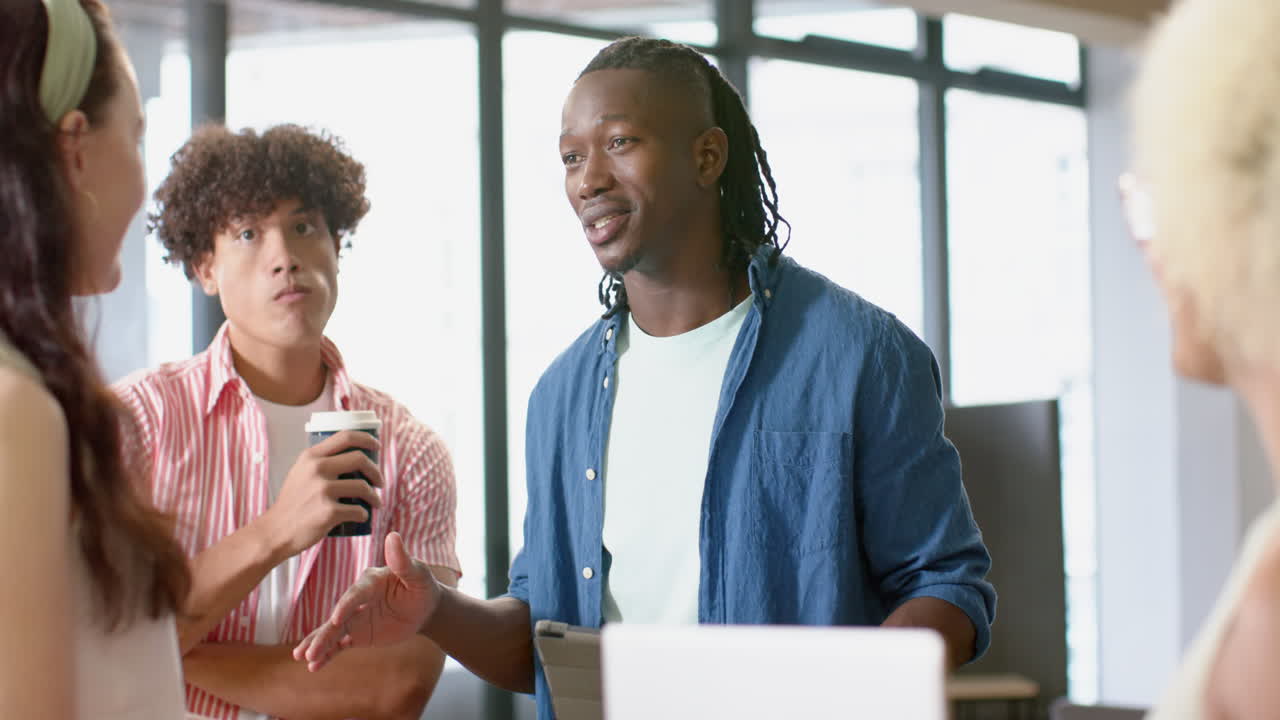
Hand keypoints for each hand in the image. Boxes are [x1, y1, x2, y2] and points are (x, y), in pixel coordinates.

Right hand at [258, 430, 383, 559]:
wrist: (275, 531)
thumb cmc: (292, 504)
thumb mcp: (300, 473)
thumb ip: (320, 462)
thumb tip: (353, 456)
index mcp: (311, 457)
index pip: (346, 436)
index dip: (367, 439)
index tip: (377, 447)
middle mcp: (317, 469)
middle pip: (360, 459)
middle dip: (376, 471)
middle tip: (380, 482)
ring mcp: (322, 490)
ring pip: (363, 487)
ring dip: (375, 496)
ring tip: (376, 503)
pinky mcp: (328, 512)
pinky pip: (358, 510)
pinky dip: (364, 514)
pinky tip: (362, 516)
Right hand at [292, 532, 440, 671]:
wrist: (424, 608)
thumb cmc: (422, 586)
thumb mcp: (418, 574)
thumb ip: (403, 560)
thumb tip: (393, 535)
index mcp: (370, 582)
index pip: (356, 594)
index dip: (346, 606)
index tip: (336, 619)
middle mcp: (357, 599)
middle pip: (338, 617)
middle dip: (324, 633)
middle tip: (309, 649)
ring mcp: (354, 617)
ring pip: (333, 632)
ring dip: (319, 644)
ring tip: (303, 657)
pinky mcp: (357, 633)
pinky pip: (339, 644)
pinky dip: (327, 654)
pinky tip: (314, 666)